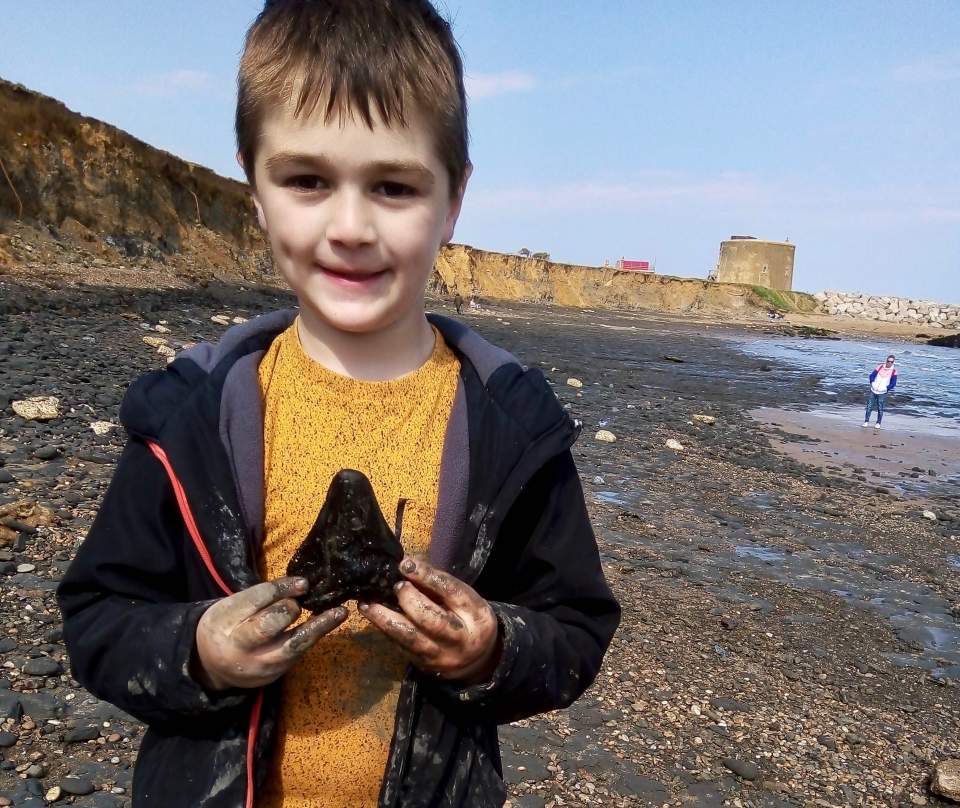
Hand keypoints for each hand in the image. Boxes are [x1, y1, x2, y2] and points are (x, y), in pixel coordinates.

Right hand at [192, 577, 347, 690]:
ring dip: (318, 626)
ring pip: (292, 645)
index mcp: (225, 621)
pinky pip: (299, 653)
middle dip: (289, 610)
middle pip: (269, 625)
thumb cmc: (227, 624)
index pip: (255, 601)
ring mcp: (259, 664)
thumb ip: (261, 597)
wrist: (212, 665)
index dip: (281, 589)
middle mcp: (240, 647)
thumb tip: (300, 585)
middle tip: (299, 602)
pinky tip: (330, 622)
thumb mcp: (233, 605)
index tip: (303, 583)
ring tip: (340, 613)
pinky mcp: (275, 674)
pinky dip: (315, 635)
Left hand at [359, 556, 500, 684]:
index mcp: (476, 614)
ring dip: (385, 619)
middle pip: (433, 620)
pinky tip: (372, 617)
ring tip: (366, 604)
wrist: (477, 660)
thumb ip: (439, 583)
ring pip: (411, 638)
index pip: (452, 592)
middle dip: (409, 600)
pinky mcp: (423, 665)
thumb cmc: (467, 618)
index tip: (406, 564)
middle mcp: (460, 638)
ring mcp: (440, 655)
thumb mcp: (464, 598)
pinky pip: (401, 647)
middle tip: (396, 586)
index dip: (428, 577)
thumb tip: (408, 564)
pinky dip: (385, 630)